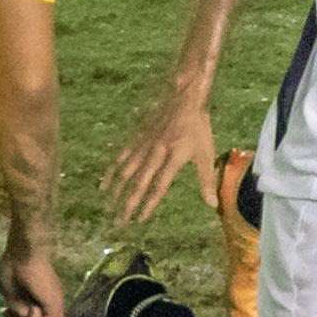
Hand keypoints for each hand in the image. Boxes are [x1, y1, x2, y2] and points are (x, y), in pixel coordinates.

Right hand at [0, 238, 64, 316]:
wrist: (23, 252)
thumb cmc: (12, 266)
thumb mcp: (10, 292)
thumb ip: (18, 308)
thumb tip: (26, 316)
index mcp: (37, 297)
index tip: (5, 310)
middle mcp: (46, 301)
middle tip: (9, 311)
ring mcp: (53, 303)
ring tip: (24, 309)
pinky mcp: (56, 303)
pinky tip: (31, 309)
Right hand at [105, 85, 219, 223]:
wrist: (185, 97)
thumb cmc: (198, 127)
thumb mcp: (206, 153)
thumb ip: (206, 180)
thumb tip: (212, 204)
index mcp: (173, 159)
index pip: (159, 187)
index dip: (149, 204)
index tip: (139, 219)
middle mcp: (156, 154)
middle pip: (139, 183)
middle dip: (128, 203)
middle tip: (119, 220)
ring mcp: (144, 145)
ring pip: (126, 170)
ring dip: (116, 188)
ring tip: (107, 204)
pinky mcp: (137, 137)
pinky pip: (122, 155)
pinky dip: (112, 169)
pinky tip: (104, 180)